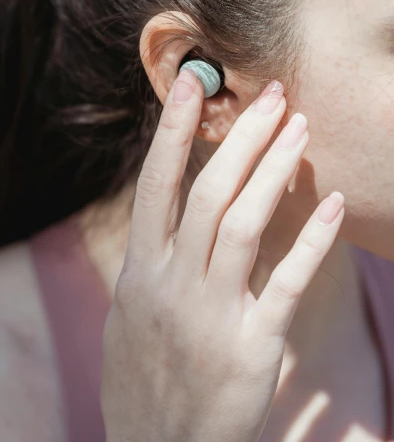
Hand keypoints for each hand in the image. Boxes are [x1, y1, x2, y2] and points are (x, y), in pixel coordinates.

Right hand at [100, 70, 344, 441]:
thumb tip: (163, 213)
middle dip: (243, 137)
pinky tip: (331, 203)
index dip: (174, 131)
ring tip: (299, 125)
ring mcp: (210, 315)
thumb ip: (148, 259)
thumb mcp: (128, 313)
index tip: (194, 82)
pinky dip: (310, 241)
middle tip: (274, 93)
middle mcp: (171, 284)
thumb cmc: (142, 378)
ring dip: (273, 169)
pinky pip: (284, 284)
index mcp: (140, 271)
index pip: (157, 184)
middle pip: (209, 193)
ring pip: (243, 224)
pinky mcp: (250, 347)